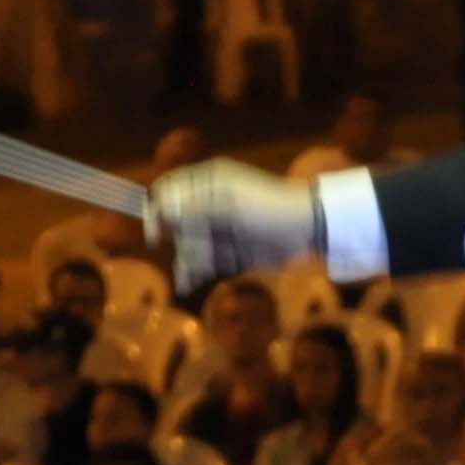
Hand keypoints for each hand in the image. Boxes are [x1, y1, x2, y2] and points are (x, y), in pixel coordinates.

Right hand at [147, 158, 318, 280]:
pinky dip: (194, 273)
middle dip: (183, 238)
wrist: (307, 230)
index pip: (170, 189)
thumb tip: (161, 208)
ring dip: (189, 258)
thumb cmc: (270, 208)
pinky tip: (188, 282)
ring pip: (188, 246)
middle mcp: (209, 204)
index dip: (158, 208)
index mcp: (209, 182)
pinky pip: (202, 263)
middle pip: (176, 223)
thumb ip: (194, 207)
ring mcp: (218, 229)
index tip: (157, 231)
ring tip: (201, 268)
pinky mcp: (227, 252)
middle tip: (203, 249)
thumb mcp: (230, 204)